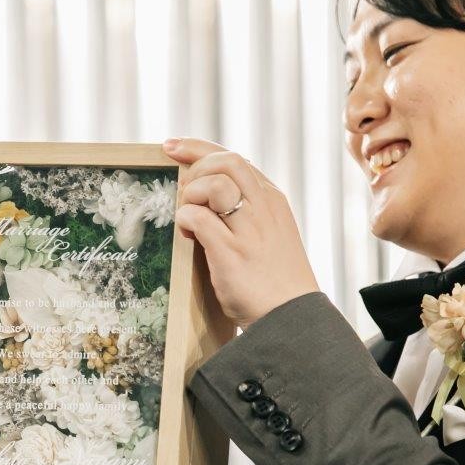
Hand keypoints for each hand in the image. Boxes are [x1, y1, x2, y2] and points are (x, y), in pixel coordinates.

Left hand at [163, 136, 320, 327]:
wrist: (291, 317)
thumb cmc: (274, 280)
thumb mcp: (269, 235)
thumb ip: (246, 213)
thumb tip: (206, 200)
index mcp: (273, 201)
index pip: (235, 159)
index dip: (198, 149)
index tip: (172, 147)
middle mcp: (264, 209)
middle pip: (226, 162)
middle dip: (194, 167)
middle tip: (183, 192)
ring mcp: (250, 230)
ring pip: (215, 185)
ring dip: (191, 195)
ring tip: (189, 217)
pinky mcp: (232, 253)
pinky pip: (199, 218)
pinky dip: (186, 219)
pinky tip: (188, 234)